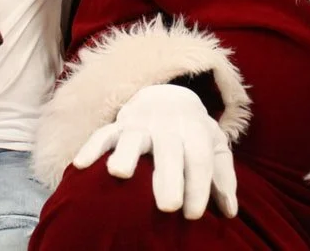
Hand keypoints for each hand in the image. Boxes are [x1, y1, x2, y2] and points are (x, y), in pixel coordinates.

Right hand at [72, 84, 237, 219]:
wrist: (168, 94)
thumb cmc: (193, 132)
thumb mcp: (214, 146)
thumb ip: (222, 177)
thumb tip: (229, 211)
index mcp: (194, 129)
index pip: (199, 158)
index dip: (199, 186)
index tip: (193, 216)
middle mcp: (167, 124)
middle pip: (169, 151)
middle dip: (169, 177)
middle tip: (169, 207)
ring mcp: (139, 123)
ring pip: (133, 137)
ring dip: (126, 153)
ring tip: (120, 173)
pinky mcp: (118, 124)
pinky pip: (102, 134)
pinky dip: (91, 147)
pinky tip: (80, 165)